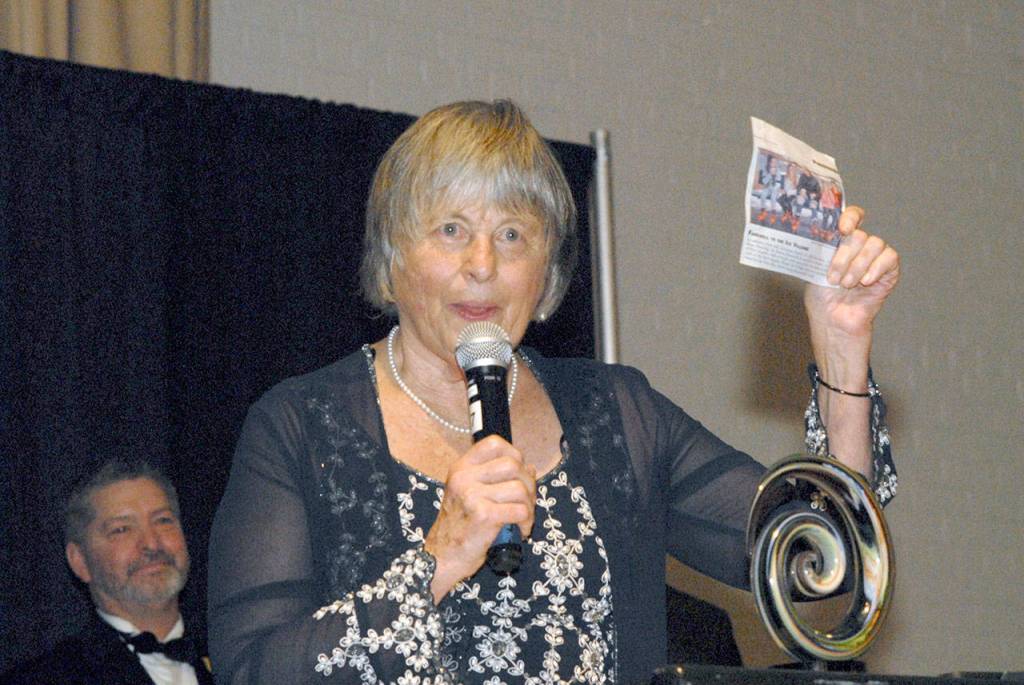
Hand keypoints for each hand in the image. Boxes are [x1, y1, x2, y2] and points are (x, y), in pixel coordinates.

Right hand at [423, 435, 535, 600]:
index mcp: (461, 467)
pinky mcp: (483, 516)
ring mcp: (472, 495)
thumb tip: (529, 467)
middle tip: (525, 502)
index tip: (517, 474)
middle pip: (513, 465)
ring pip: (519, 489)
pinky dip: (526, 522)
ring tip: (522, 519)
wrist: (442, 557)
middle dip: (528, 484)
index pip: (495, 443)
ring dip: (529, 506)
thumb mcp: (469, 493)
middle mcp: (464, 477)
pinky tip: (519, 530)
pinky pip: (520, 510)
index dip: (514, 455)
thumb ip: (495, 477)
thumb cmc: (460, 527)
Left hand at [805, 206, 899, 342]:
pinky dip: (876, 268)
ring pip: (875, 245)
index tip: (843, 229)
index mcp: (842, 242)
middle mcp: (860, 247)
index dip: (851, 217)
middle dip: (844, 257)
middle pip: (860, 235)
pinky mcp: (889, 272)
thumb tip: (816, 231)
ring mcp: (875, 259)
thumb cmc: (822, 297)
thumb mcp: (815, 268)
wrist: (833, 320)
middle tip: (834, 278)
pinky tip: (866, 281)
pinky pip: (890, 258)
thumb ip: (820, 248)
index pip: (853, 217)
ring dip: (858, 266)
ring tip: (847, 284)